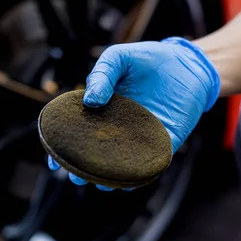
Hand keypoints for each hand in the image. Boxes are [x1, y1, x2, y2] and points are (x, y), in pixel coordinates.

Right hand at [48, 37, 220, 189]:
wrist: (187, 64)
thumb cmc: (150, 59)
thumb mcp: (119, 58)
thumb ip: (102, 75)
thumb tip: (90, 101)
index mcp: (101, 111)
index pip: (76, 133)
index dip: (62, 149)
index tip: (53, 160)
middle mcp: (117, 129)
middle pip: (95, 156)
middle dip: (83, 170)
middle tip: (76, 175)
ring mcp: (139, 139)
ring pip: (120, 166)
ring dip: (109, 178)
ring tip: (100, 182)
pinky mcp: (163, 144)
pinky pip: (149, 164)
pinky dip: (138, 174)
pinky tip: (128, 181)